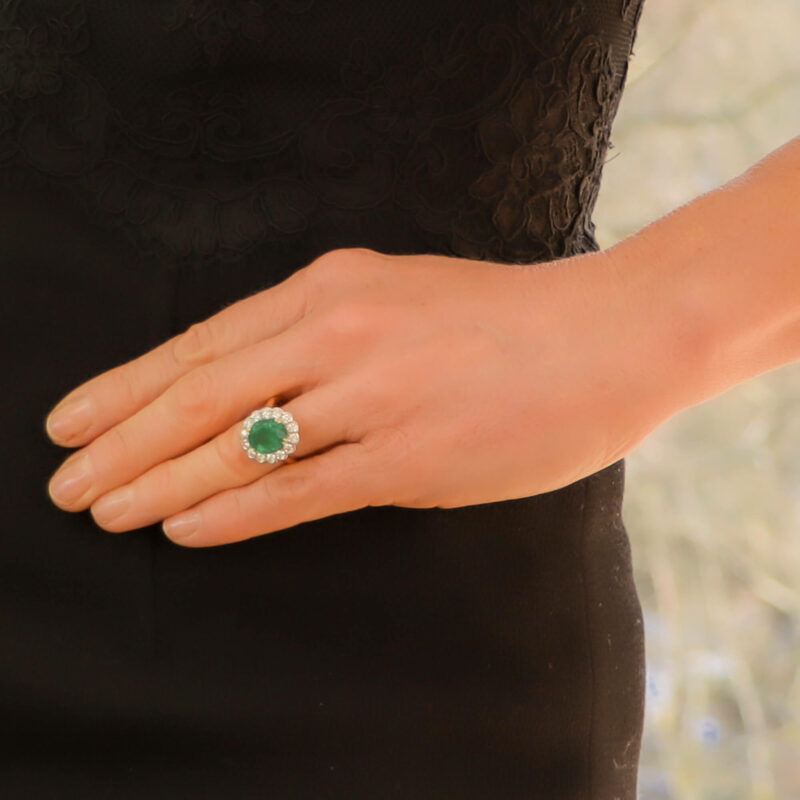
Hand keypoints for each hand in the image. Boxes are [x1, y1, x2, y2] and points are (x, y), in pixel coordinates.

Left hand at [44, 246, 678, 547]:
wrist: (606, 334)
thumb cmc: (507, 320)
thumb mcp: (401, 297)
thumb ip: (330, 332)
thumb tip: (264, 383)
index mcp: (332, 286)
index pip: (206, 342)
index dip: (131, 385)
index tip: (77, 420)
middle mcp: (339, 331)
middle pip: (202, 391)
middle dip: (123, 439)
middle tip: (67, 478)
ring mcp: (372, 393)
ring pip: (240, 444)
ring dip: (162, 483)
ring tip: (106, 510)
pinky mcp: (410, 453)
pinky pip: (301, 487)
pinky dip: (236, 511)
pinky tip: (185, 529)